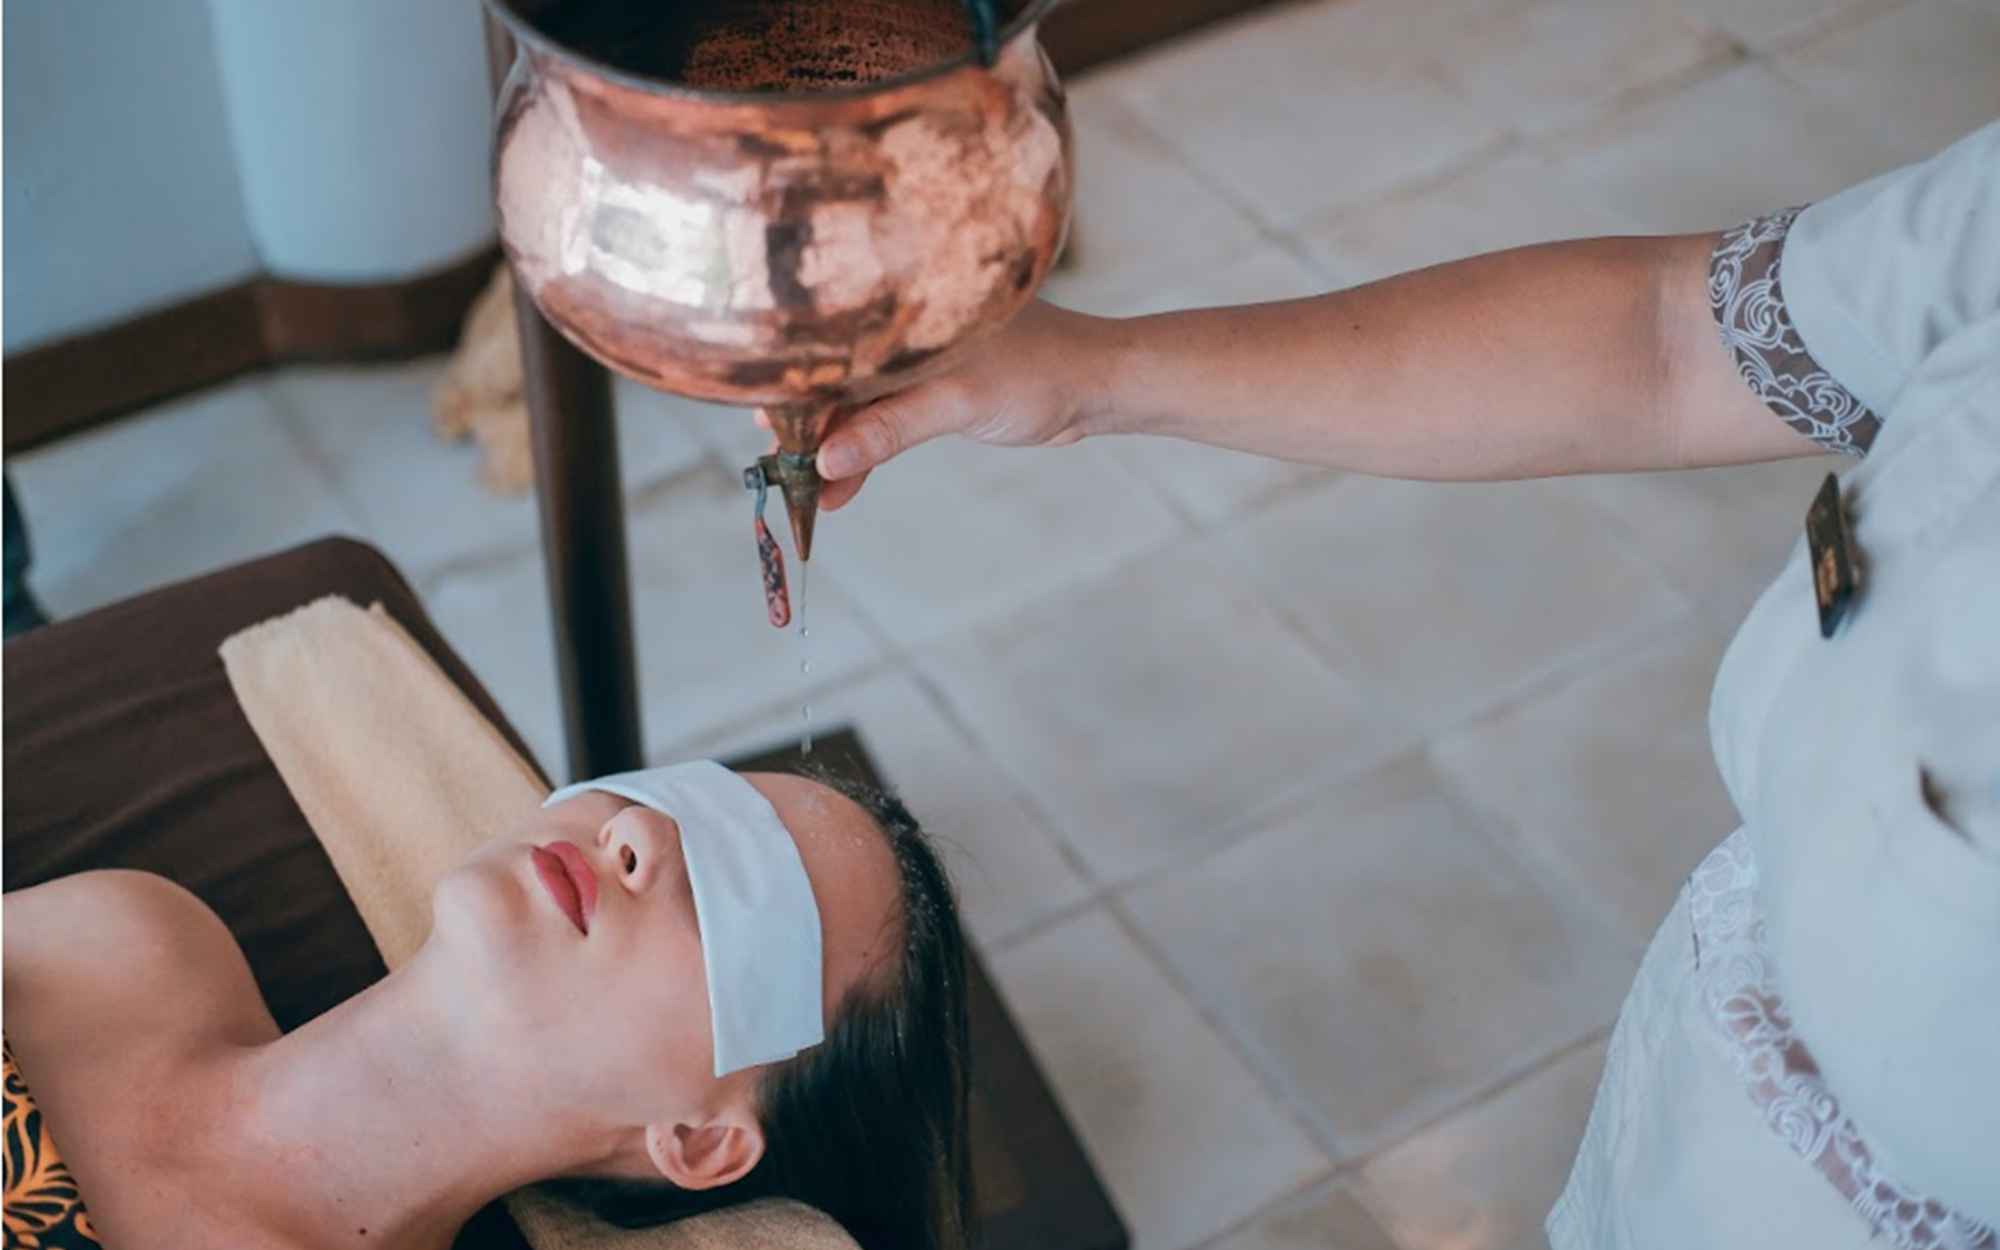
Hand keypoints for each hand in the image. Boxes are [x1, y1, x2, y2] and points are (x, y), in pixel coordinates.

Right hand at [798, 300, 1109, 510]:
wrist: (1098, 384)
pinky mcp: (931, 386)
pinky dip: (864, 449)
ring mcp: (916, 357)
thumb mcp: (961, 401)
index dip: (797, 382)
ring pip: (858, 401)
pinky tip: (840, 486)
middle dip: (809, 422)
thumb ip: (892, 428)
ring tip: (809, 493)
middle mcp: (905, 325)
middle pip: (839, 373)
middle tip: (783, 468)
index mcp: (908, 304)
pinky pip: (883, 417)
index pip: (835, 340)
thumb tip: (826, 459)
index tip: (768, 424)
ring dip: (835, 446)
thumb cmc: (1042, 372)